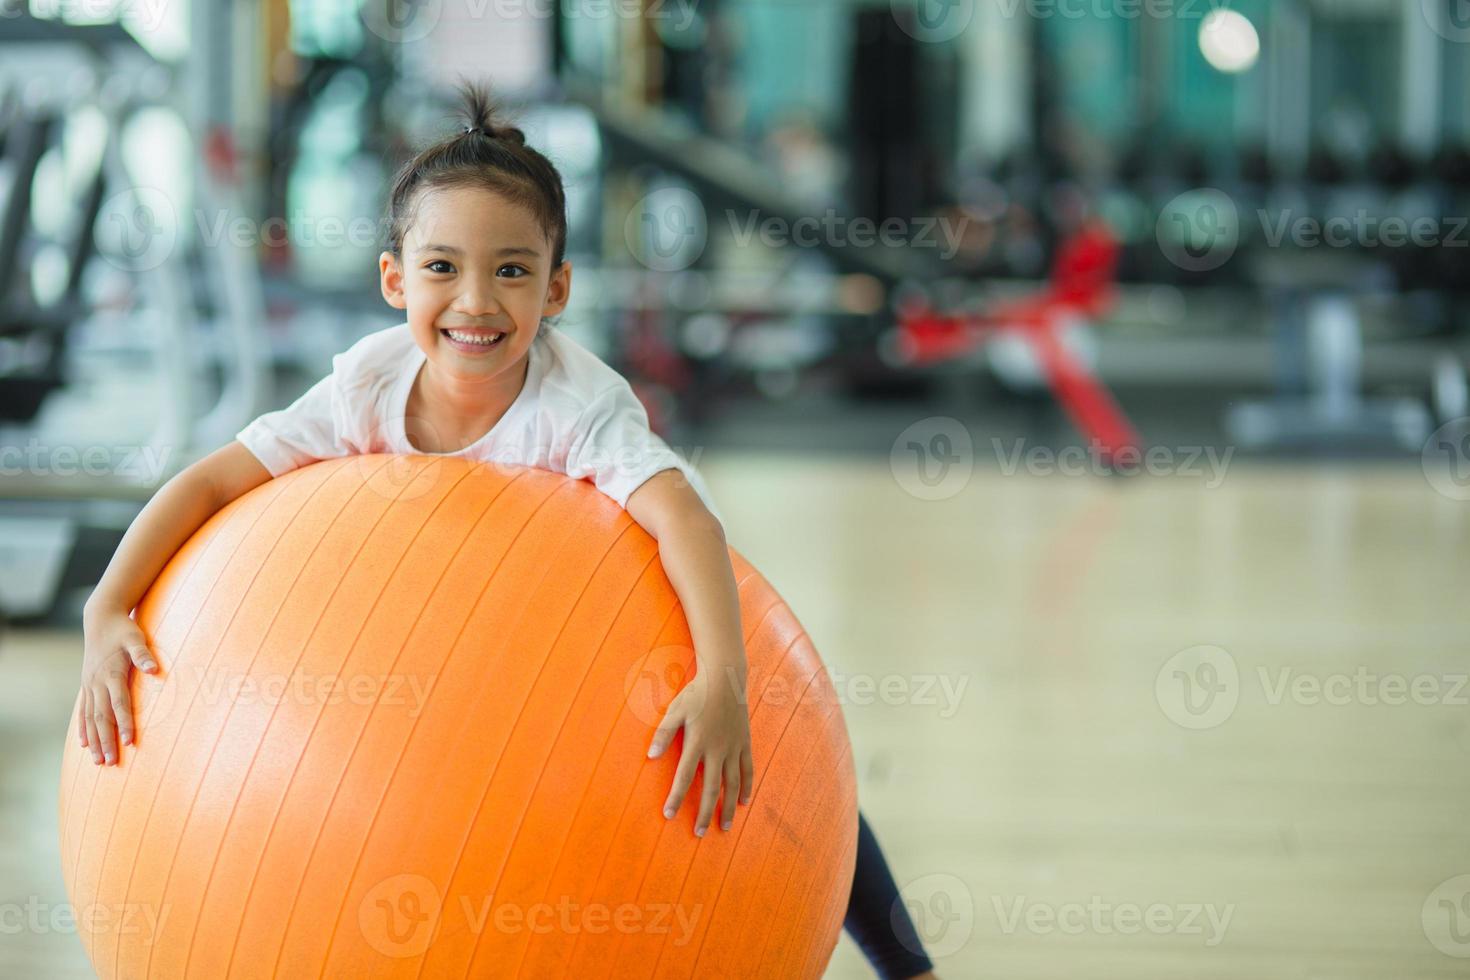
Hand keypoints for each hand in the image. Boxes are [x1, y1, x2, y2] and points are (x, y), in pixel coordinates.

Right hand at [78, 609, 158, 764]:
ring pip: (90, 718)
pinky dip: (83, 728)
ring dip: (94, 740)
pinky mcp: (86, 685)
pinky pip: (83, 711)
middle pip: (101, 718)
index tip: (130, 742)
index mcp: (110, 674)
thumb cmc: (122, 629)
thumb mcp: (135, 637)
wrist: (100, 618)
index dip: (125, 723)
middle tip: (111, 763)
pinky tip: (84, 744)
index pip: (119, 704)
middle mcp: (96, 683)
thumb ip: (143, 654)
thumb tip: (155, 669)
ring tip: (98, 761)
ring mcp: (89, 685)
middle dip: (106, 741)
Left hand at [646, 664, 753, 836]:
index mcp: (697, 742)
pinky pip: (748, 770)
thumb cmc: (696, 694)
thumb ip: (663, 734)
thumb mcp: (675, 710)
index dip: (676, 797)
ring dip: (727, 807)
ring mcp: (733, 747)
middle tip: (700, 833)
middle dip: (704, 812)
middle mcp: (717, 749)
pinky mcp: (744, 743)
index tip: (670, 815)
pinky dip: (746, 787)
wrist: (726, 678)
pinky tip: (744, 803)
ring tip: (723, 827)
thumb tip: (649, 756)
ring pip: (732, 784)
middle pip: (710, 788)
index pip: (684, 776)